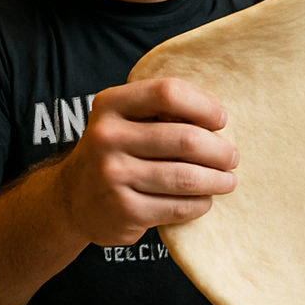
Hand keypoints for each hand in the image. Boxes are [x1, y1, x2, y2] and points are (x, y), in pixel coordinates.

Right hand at [55, 78, 236, 246]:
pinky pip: (178, 207)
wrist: (73, 198)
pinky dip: (200, 204)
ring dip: (218, 180)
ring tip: (228, 180)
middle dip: (220, 150)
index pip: (168, 93)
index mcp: (110, 105)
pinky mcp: (124, 211)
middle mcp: (107, 138)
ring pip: (187, 177)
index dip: (203, 106)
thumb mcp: (125, 119)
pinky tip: (205, 200)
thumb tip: (217, 119)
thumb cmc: (115, 151)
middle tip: (231, 157)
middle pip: (185, 139)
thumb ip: (161, 110)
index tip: (220, 120)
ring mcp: (113, 176)